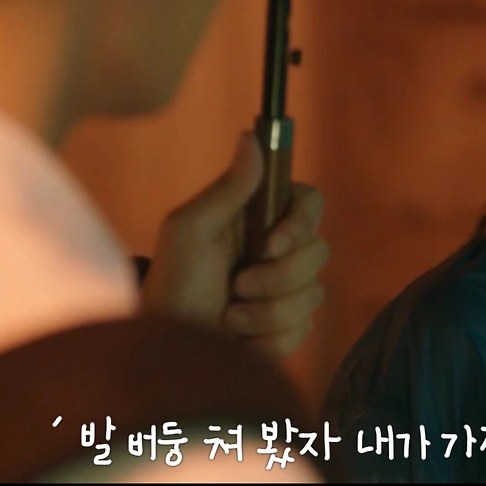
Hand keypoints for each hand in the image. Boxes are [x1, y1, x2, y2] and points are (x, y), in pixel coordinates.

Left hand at [141, 132, 329, 359]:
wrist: (167, 347)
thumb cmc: (173, 281)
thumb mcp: (190, 229)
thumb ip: (227, 188)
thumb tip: (252, 138)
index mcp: (260, 219)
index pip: (310, 202)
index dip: (301, 222)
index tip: (272, 243)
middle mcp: (281, 250)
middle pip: (319, 251)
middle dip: (278, 277)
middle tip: (237, 286)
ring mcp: (289, 290)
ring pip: (313, 294)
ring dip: (267, 312)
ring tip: (230, 318)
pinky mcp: (290, 327)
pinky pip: (303, 329)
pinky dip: (269, 338)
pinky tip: (240, 339)